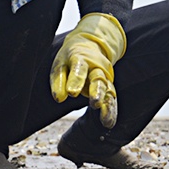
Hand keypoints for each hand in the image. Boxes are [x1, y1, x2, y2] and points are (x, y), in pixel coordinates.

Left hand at [50, 13, 125, 128]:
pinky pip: (110, 99)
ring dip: (106, 104)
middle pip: (98, 79)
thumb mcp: (60, 64)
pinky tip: (108, 123)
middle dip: (97, 91)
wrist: (90, 46)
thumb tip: (59, 99)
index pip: (79, 68)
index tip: (72, 93)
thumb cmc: (70, 58)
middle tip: (95, 103)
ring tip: (105, 119)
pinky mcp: (107, 86)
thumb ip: (58, 80)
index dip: (76, 80)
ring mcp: (103, 78)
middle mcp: (96, 68)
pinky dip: (110, 111)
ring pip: (107, 90)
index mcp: (81, 58)